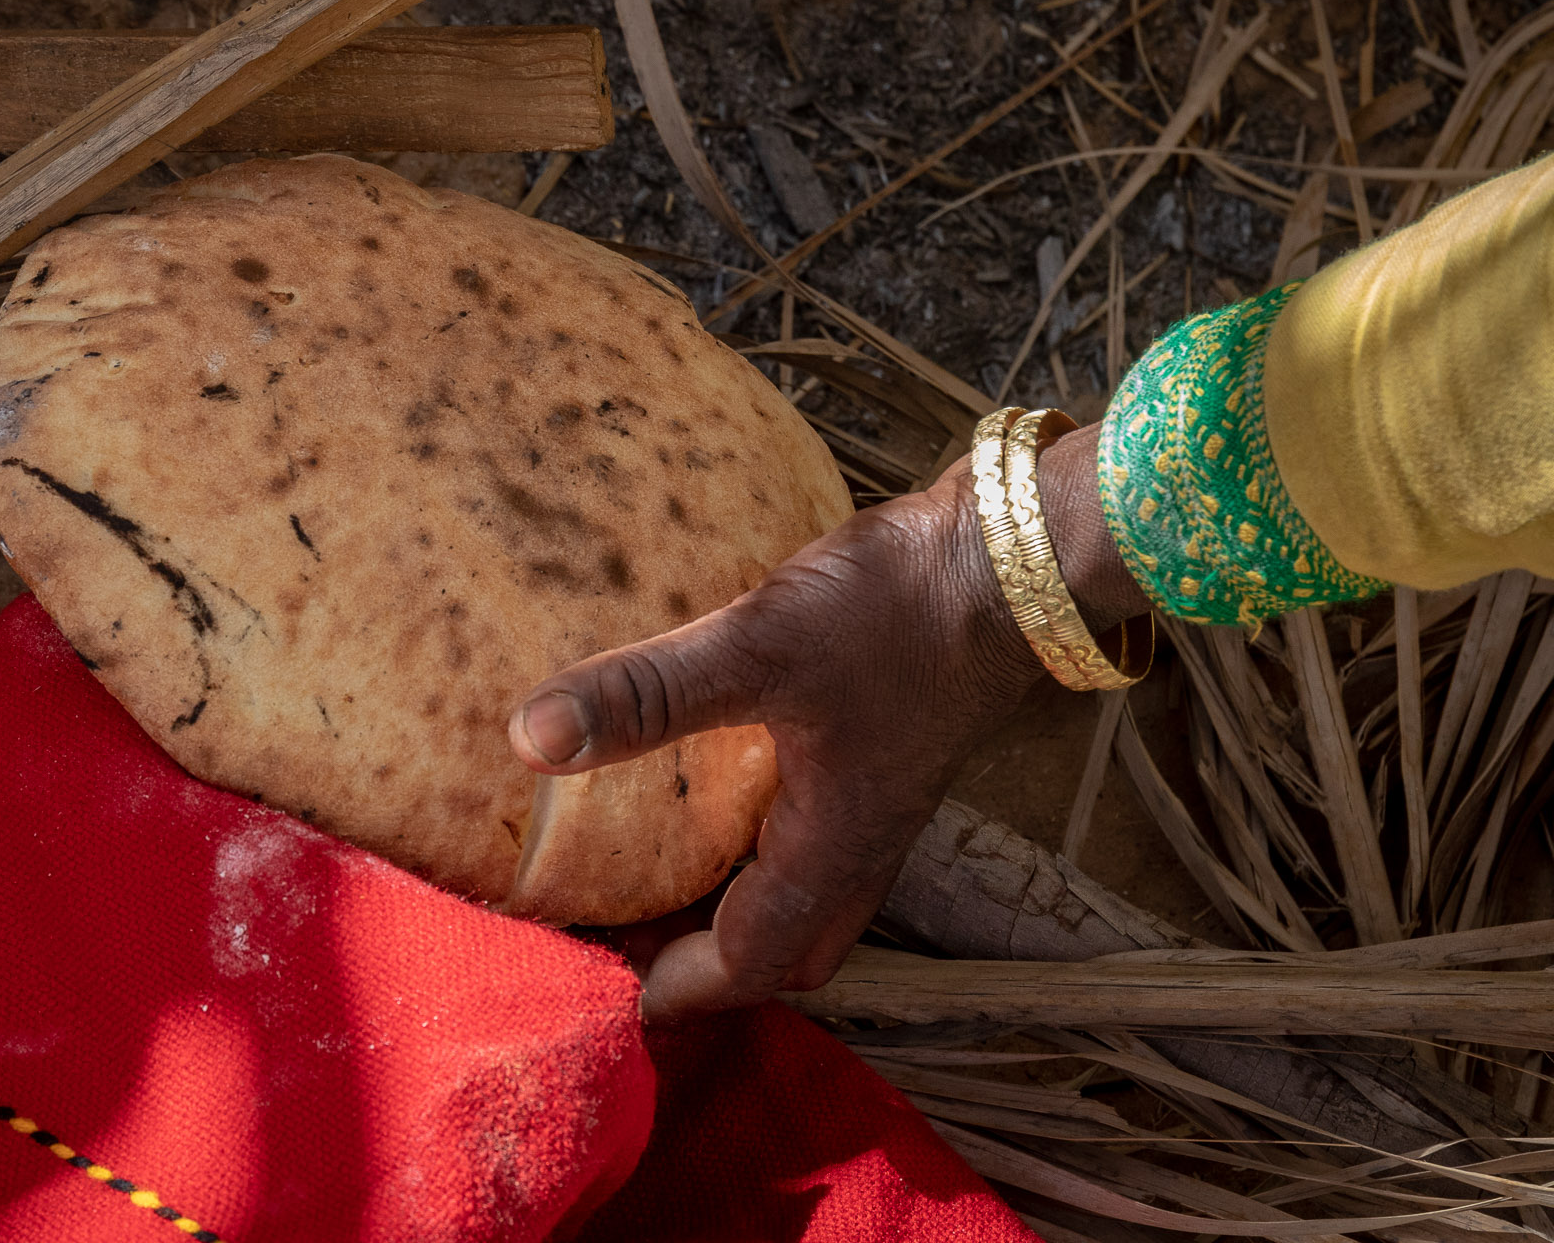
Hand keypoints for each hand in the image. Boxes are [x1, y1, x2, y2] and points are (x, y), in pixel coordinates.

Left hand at [507, 423, 1147, 1019]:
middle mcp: (862, 845)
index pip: (750, 963)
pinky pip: (823, 836)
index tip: (607, 994)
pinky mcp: (889, 750)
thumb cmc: (899, 614)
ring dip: (741, 908)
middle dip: (709, 967)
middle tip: (629, 947)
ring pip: (811, 896)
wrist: (1020, 559)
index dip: (677, 988)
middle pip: (787, 949)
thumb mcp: (757, 647)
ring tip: (663, 883)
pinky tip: (728, 790)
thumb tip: (533, 738)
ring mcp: (883, 799)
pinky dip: (768, 847)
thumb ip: (649, 694)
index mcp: (830, 851)